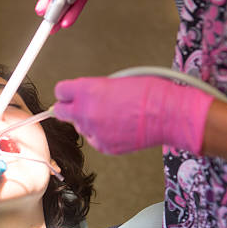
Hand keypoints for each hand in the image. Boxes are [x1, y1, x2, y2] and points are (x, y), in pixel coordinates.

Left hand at [54, 76, 213, 155]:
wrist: (167, 115)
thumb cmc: (149, 94)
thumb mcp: (116, 80)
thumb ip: (95, 89)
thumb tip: (85, 95)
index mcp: (88, 90)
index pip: (60, 91)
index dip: (66, 92)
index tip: (69, 94)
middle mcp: (86, 112)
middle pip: (59, 112)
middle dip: (68, 109)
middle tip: (78, 107)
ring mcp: (94, 132)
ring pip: (80, 127)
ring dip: (89, 122)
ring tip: (112, 116)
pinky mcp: (103, 146)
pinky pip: (94, 140)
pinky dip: (102, 135)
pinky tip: (118, 128)